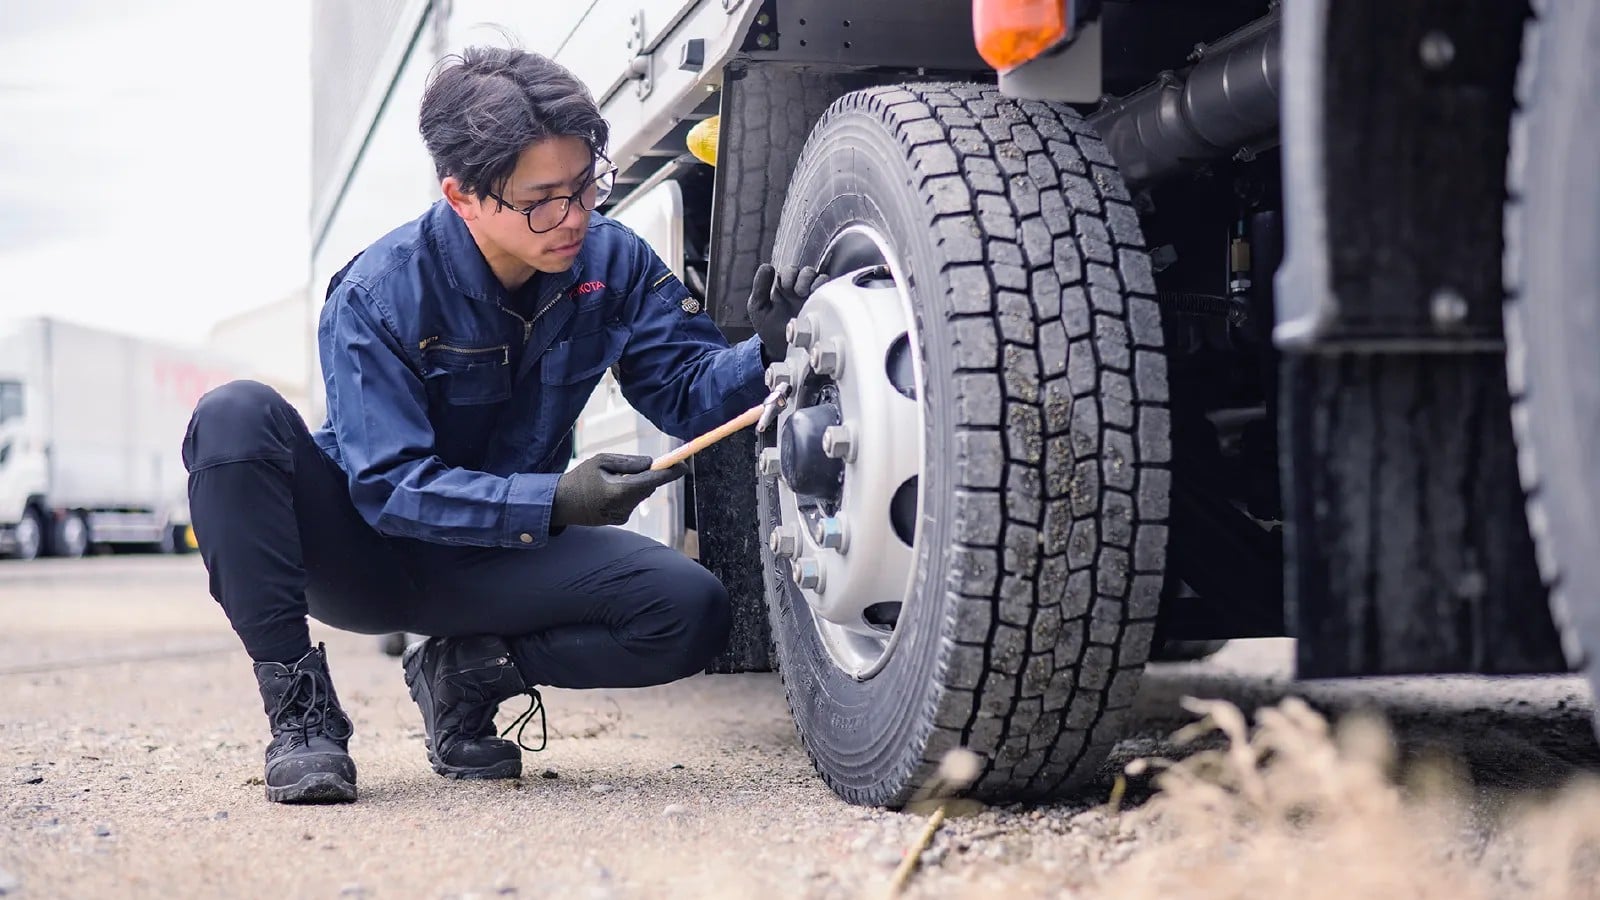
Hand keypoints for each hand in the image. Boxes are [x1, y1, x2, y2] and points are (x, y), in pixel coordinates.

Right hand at [550, 453, 688, 527]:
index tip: (684, 465)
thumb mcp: (601, 461)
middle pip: (648, 487)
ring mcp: (623, 516)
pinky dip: (628, 493)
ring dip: (636, 484)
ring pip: (641, 494)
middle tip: (634, 466)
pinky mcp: (620, 520)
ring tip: (612, 480)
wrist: (561, 504)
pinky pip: (633, 501)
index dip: (670, 473)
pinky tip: (609, 492)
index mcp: (619, 491)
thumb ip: (628, 462)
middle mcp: (624, 507)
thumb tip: (650, 464)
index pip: (651, 481)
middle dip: (647, 475)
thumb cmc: (580, 478)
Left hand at [746, 264, 829, 360]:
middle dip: (802, 277)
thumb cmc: (769, 329)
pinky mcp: (823, 307)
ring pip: (818, 278)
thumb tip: (767, 267)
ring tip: (806, 293)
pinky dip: (824, 288)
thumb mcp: (758, 307)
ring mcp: (812, 298)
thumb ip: (760, 287)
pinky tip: (817, 297)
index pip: (789, 271)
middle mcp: (799, 290)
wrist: (780, 351)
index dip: (788, 274)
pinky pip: (829, 290)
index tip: (784, 286)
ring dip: (813, 281)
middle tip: (797, 291)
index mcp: (783, 287)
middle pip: (806, 272)